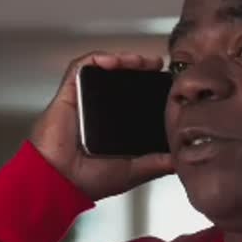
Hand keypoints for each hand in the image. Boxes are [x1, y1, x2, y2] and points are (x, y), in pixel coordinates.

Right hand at [30, 52, 174, 200]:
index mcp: (112, 126)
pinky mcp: (68, 94)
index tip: (168, 82)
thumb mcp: (134, 171)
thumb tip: (181, 158)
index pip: (133, 98)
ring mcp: (83, 101)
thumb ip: (157, 163)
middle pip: (120, 79)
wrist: (60, 182)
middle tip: (157, 65)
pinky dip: (98, 59)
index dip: (149, 86)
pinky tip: (115, 61)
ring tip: (142, 60)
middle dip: (140, 67)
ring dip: (124, 59)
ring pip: (103, 69)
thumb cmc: (88, 181)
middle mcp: (97, 111)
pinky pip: (81, 67)